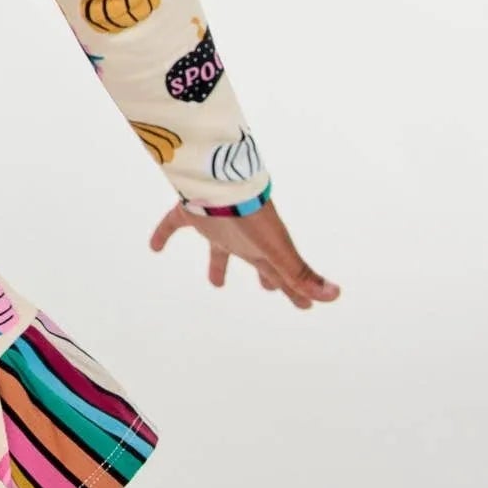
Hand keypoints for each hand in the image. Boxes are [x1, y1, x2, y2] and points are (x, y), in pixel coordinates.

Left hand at [148, 195, 339, 308]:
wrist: (222, 181)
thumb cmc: (251, 216)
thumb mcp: (278, 250)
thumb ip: (301, 275)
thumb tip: (335, 296)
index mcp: (263, 249)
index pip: (283, 275)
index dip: (294, 292)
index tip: (304, 306)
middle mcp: (242, 238)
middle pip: (257, 261)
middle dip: (267, 276)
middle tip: (272, 289)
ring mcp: (218, 224)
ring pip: (219, 249)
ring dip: (217, 265)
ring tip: (216, 284)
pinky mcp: (191, 212)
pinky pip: (173, 224)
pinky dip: (162, 234)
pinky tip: (153, 248)